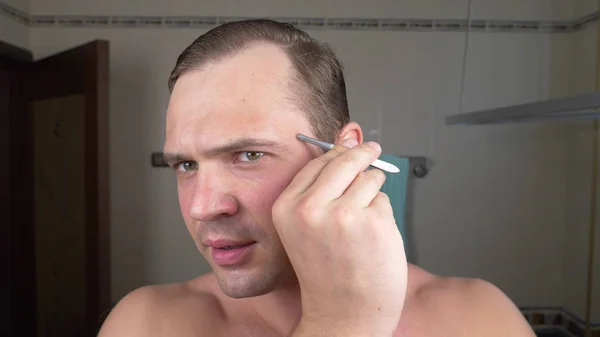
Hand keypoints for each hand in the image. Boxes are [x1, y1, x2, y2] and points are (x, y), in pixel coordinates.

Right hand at [272, 139, 407, 335]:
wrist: (343, 314)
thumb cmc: (327, 271)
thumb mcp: (307, 225)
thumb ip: (324, 183)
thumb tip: (351, 136)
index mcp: (287, 207)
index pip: (319, 161)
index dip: (339, 152)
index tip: (351, 144)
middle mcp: (310, 208)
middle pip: (345, 159)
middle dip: (363, 154)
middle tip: (373, 151)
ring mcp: (343, 215)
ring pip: (369, 178)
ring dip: (373, 192)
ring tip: (362, 223)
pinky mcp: (374, 224)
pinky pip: (384, 200)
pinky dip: (383, 214)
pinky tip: (372, 237)